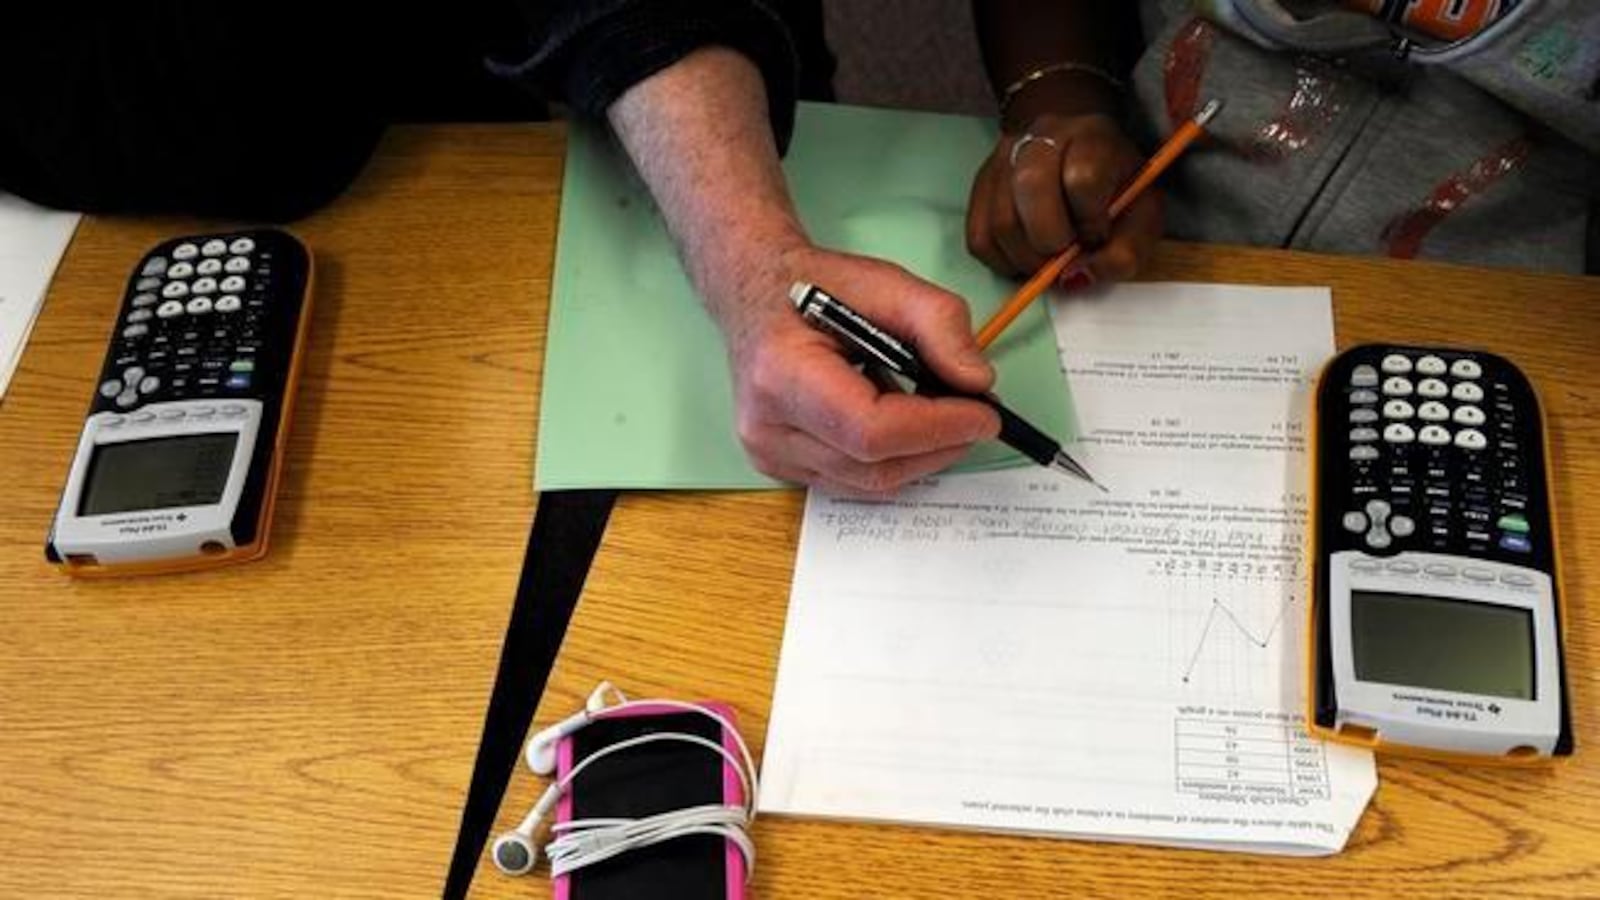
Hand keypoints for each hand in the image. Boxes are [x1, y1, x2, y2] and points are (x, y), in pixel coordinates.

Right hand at [714, 243, 1000, 494]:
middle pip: (874, 467)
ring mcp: (769, 455)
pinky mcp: (781, 468)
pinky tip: (899, 420)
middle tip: (978, 414)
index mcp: (781, 374)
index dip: (935, 428)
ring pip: (869, 484)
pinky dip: (891, 458)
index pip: (869, 429)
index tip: (985, 414)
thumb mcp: (884, 282)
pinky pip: (854, 482)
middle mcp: (766, 427)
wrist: (755, 294)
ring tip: (938, 411)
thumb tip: (977, 383)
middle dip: (939, 444)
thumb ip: (939, 323)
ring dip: (919, 454)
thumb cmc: (814, 285)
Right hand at [966, 113, 1162, 285]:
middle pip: (1031, 188)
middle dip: (1051, 241)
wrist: (1077, 150)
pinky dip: (1003, 261)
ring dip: (1027, 258)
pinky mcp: (980, 186)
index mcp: (1092, 137)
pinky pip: (979, 238)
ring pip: (1001, 221)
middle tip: (1066, 256)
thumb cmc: (1115, 188)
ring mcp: (1003, 160)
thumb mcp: (1143, 214)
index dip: (1090, 220)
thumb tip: (1078, 275)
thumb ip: (1127, 249)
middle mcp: (1041, 138)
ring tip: (1048, 260)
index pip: (1083, 177)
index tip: (1098, 234)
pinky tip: (1026, 257)